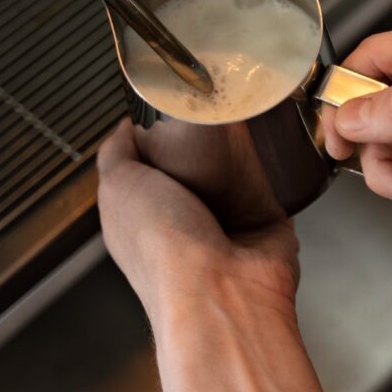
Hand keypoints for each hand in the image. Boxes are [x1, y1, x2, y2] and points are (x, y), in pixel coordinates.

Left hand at [98, 120, 333, 391]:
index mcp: (144, 214)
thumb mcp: (118, 187)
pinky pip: (273, 182)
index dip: (159, 130)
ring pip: (237, 169)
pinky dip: (275, 164)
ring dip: (242, 147)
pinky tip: (273, 139)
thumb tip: (126, 127)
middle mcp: (187, 219)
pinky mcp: (268, 222)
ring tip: (246, 113)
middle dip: (206, 133)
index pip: (150, 162)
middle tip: (214, 101)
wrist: (221, 291)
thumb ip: (117, 154)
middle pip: (197, 160)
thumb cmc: (161, 248)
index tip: (172, 100)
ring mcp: (229, 222)